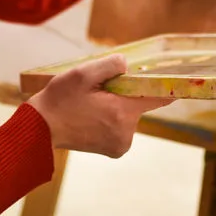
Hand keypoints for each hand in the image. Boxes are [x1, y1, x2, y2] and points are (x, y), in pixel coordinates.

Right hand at [27, 54, 171, 157]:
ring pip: (128, 115)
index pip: (158, 97)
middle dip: (124, 93)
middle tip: (99, 90)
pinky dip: (111, 119)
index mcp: (122, 112)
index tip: (175, 76)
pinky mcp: (114, 150)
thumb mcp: (83, 74)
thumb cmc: (60, 99)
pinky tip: (91, 116)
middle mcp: (126, 132)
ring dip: (115, 107)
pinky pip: (121, 127)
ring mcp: (121, 144)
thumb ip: (111, 65)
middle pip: (138, 104)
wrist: (40, 129)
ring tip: (89, 105)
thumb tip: (127, 65)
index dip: (165, 85)